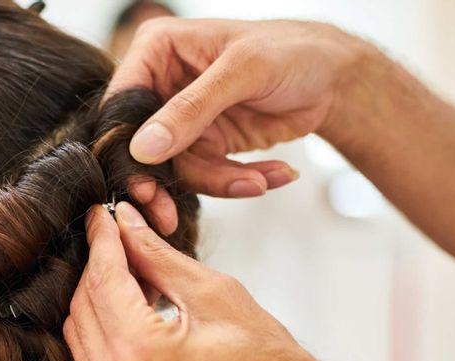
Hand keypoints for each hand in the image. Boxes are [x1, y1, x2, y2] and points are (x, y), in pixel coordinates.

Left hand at [64, 202, 334, 360]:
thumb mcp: (214, 293)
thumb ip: (158, 255)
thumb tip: (125, 222)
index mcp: (143, 357)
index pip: (103, 282)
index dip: (102, 241)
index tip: (103, 214)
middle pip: (83, 309)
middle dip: (98, 267)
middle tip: (121, 238)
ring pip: (81, 337)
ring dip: (98, 299)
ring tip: (134, 274)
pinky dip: (104, 330)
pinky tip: (134, 309)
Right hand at [114, 18, 367, 232]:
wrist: (332, 77)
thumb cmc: (291, 51)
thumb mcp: (242, 71)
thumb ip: (191, 109)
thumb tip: (143, 148)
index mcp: (157, 51)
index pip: (122, 105)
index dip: (125, 148)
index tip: (141, 185)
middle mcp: (161, 86)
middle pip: (142, 147)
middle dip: (164, 183)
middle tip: (168, 215)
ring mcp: (182, 120)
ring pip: (177, 170)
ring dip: (219, 182)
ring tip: (261, 181)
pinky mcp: (205, 146)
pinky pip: (207, 177)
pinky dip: (239, 182)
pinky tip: (275, 175)